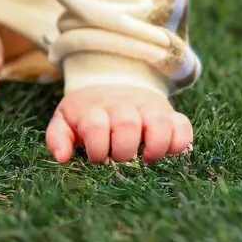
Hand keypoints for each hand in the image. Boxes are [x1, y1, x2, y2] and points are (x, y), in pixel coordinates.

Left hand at [46, 85, 192, 164]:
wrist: (112, 83)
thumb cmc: (88, 113)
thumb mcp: (66, 120)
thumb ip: (58, 137)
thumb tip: (62, 158)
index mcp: (94, 108)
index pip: (95, 125)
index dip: (97, 148)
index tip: (97, 157)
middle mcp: (122, 105)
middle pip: (127, 123)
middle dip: (123, 149)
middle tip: (121, 157)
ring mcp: (147, 108)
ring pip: (159, 123)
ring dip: (154, 146)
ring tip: (146, 157)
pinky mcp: (169, 113)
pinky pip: (183, 125)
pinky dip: (180, 141)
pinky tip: (169, 151)